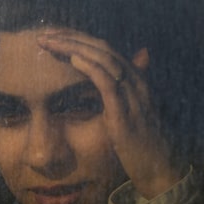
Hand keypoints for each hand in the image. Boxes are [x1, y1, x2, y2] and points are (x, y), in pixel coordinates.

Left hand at [36, 29, 182, 198]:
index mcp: (135, 80)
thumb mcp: (128, 113)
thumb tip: (102, 82)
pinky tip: (73, 59)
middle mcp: (136, 82)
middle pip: (102, 48)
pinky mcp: (125, 115)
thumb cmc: (141, 143)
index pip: (104, 49)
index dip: (78, 39)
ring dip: (74, 48)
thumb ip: (116, 94)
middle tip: (44, 34)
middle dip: (71, 38)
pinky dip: (90, 68)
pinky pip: (107, 84)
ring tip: (51, 42)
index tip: (53, 36)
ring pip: (104, 60)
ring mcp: (132, 97)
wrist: (159, 169)